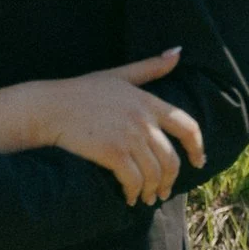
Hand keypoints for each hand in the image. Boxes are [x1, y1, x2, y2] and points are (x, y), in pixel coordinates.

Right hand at [30, 50, 204, 202]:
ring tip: (145, 197)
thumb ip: (150, 67)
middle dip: (170, 179)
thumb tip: (178, 52)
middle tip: (162, 191)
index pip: (187, 126)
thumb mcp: (119, 74)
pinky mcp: (112, 153)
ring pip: (154, 173)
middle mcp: (143, 120)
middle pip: (171, 158)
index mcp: (148, 102)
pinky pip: (134, 180)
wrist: (49, 107)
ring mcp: (129, 137)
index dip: (197, 147)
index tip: (199, 161)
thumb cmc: (81, 91)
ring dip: (151, 190)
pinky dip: (134, 193)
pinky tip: (128, 198)